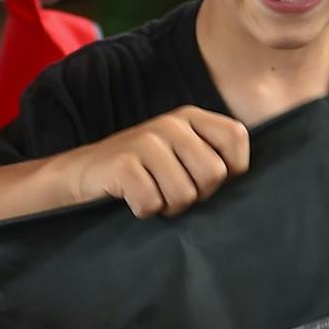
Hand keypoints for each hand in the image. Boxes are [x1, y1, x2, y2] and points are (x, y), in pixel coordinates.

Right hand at [69, 106, 249, 216]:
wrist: (81, 173)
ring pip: (184, 194)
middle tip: (171, 192)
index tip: (205, 180)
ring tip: (151, 194)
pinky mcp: (123, 164)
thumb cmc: (140, 171)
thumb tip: (247, 182)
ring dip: (167, 206)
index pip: (236, 139)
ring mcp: (146, 141)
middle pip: (213, 175)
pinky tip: (130, 199)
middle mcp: (171, 123)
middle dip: (195, 196)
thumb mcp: (179, 153)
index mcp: (191, 118)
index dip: (231, 170)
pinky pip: (152, 203)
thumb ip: (211, 157)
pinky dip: (143, 211)